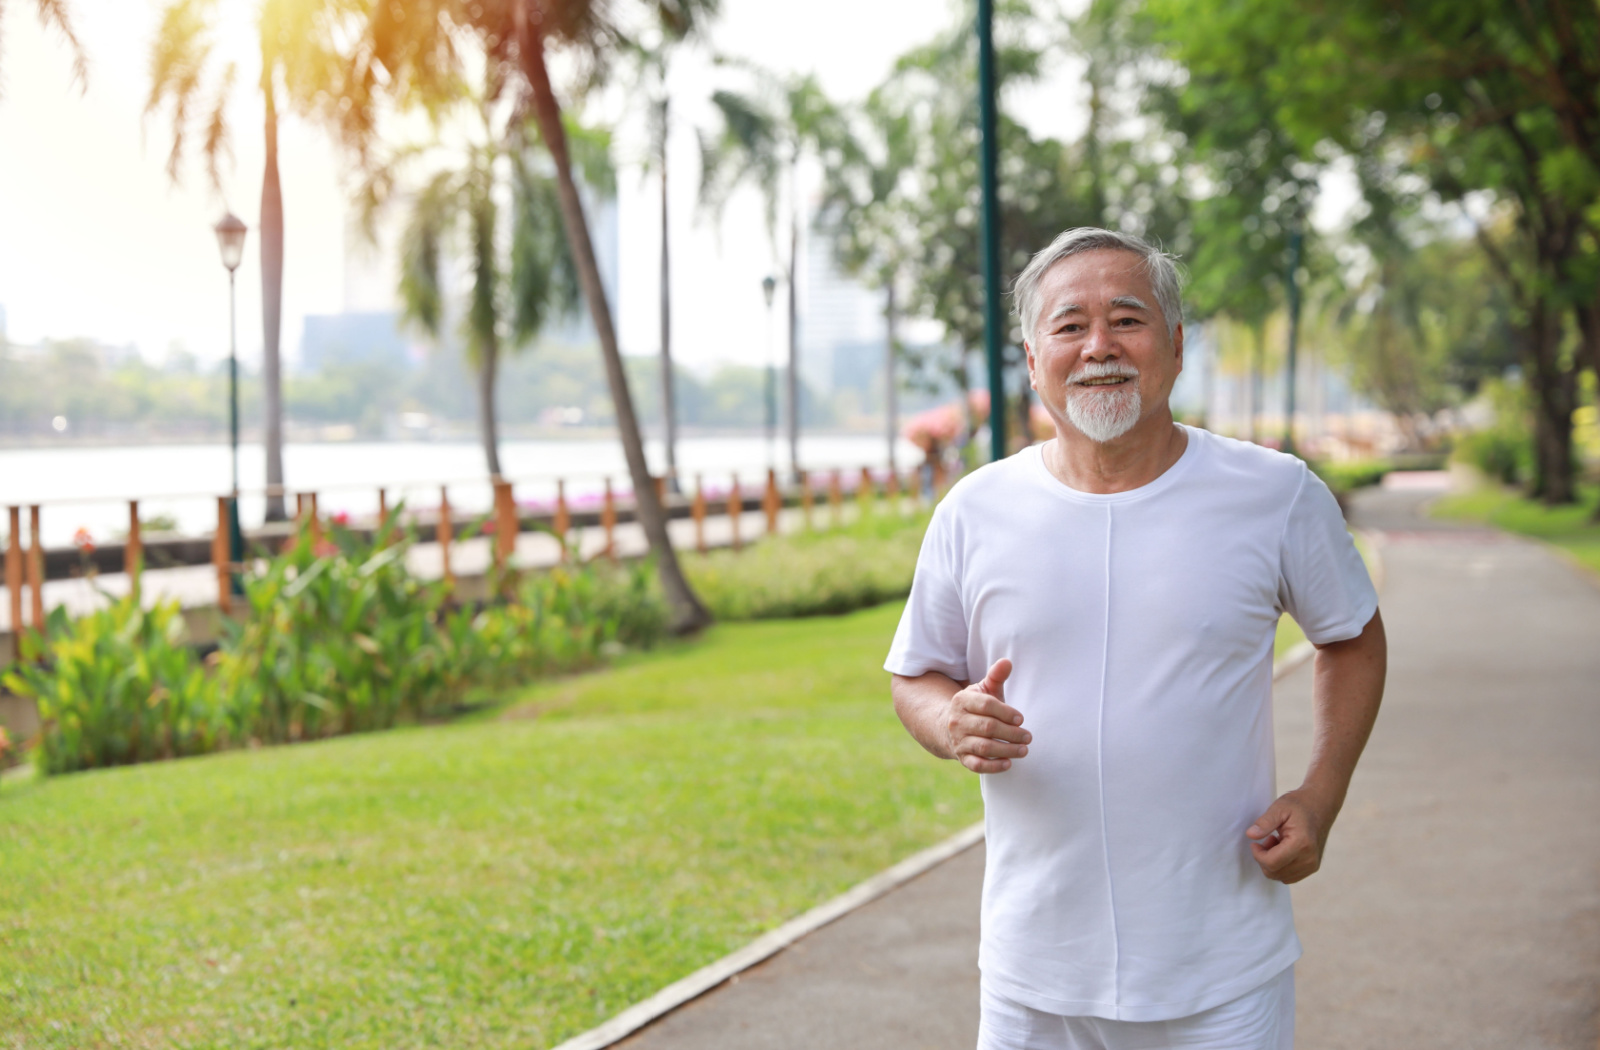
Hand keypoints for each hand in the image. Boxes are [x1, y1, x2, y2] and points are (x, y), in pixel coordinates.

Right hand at [945, 659, 1028, 773]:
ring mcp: (958, 741)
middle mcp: (957, 721)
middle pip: (987, 727)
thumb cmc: (976, 707)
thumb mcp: (983, 690)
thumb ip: (995, 676)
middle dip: (1011, 733)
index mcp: (962, 700)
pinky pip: (977, 765)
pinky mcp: (962, 758)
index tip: (1021, 719)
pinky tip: (1008, 764)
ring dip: (1006, 750)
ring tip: (1024, 750)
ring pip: (984, 747)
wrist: (949, 727)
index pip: (986, 705)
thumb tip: (1007, 662)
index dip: (1006, 712)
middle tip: (1028, 737)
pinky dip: (993, 766)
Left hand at [1246, 789, 1333, 883]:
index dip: (1258, 855)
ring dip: (1272, 863)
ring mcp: (1312, 865)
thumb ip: (1264, 822)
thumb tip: (1250, 835)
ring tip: (1276, 843)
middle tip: (1267, 840)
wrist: (1322, 805)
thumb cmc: (1300, 804)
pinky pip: (1289, 876)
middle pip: (1275, 872)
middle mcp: (1309, 858)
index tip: (1254, 843)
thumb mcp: (1279, 808)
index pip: (1272, 863)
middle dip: (1264, 859)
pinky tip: (1283, 850)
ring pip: (1281, 877)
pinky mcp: (1313, 867)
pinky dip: (1281, 866)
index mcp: (1301, 844)